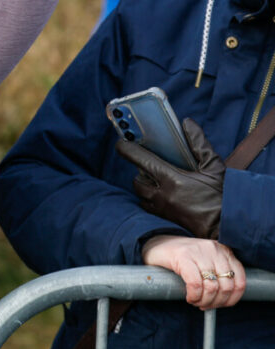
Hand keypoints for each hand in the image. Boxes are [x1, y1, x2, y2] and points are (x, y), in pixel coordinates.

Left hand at [116, 117, 224, 238]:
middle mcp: (162, 194)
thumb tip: (187, 123)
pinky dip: (148, 198)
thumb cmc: (222, 196)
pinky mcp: (165, 218)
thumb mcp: (213, 167)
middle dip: (138, 171)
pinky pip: (147, 206)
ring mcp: (162, 208)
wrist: (227, 225)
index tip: (121, 142)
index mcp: (172, 179)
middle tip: (148, 163)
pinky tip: (161, 193)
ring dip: (143, 185)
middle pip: (137, 180)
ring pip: (141, 194)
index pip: (142, 160)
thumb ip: (199, 143)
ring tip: (156, 179)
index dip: (128, 150)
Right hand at [142, 235, 245, 309]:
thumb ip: (219, 275)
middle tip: (205, 306)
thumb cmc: (183, 258)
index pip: (240, 281)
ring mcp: (198, 251)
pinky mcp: (182, 256)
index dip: (232, 299)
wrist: (155, 243)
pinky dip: (194, 296)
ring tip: (196, 302)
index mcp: (223, 251)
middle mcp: (214, 249)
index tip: (221, 305)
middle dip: (216, 302)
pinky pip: (195, 283)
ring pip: (212, 287)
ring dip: (204, 301)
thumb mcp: (206, 262)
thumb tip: (226, 301)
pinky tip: (189, 297)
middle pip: (226, 286)